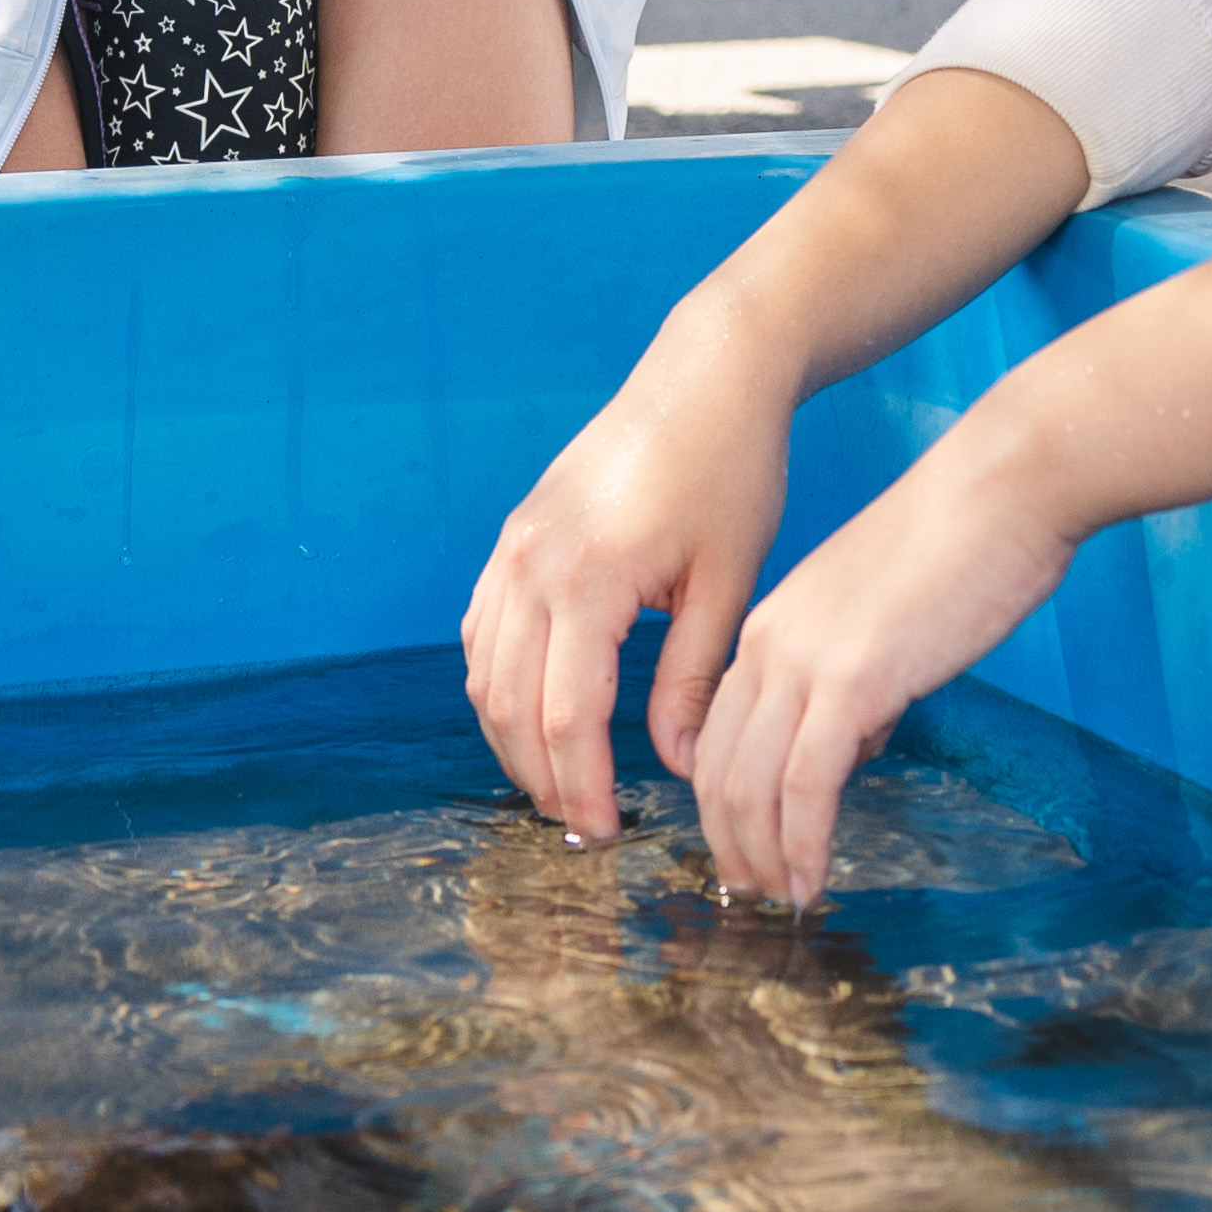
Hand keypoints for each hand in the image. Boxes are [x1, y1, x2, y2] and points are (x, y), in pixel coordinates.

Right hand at [464, 311, 797, 842]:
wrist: (703, 377)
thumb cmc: (731, 470)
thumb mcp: (726, 583)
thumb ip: (691, 678)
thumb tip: (675, 765)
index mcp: (588, 579)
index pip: (566, 715)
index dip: (581, 785)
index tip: (609, 834)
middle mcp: (532, 564)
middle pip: (510, 705)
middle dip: (541, 777)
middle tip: (584, 828)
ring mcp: (513, 547)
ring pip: (482, 672)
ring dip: (511, 739)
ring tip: (558, 785)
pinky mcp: (514, 536)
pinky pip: (481, 628)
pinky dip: (495, 684)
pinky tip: (532, 716)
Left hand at [689, 423, 1078, 906]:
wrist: (1000, 491)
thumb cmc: (958, 546)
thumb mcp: (879, 619)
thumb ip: (854, 679)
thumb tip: (858, 742)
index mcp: (769, 628)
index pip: (716, 733)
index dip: (721, 804)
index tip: (743, 850)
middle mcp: (769, 647)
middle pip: (717, 769)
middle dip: (729, 843)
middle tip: (752, 893)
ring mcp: (805, 664)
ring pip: (751, 787)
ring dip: (762, 856)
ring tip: (783, 898)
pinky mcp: (854, 682)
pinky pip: (808, 786)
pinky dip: (804, 843)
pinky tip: (816, 879)